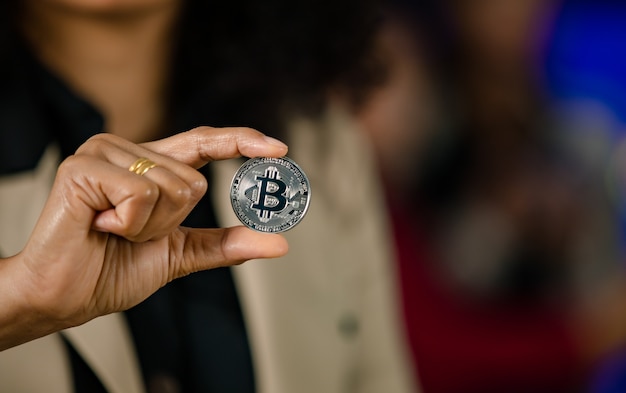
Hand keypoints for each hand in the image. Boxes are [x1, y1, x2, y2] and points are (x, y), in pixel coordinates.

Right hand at [0, 126, 288, 349]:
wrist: (64, 295)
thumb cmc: (112, 271)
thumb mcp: (180, 254)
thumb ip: (226, 244)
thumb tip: (278, 243)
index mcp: (151, 167)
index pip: (204, 143)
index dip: (242, 142)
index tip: (280, 149)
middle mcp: (129, 151)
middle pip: (195, 180)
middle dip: (173, 221)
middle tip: (133, 234)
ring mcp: (104, 152)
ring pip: (173, 186)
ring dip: (150, 226)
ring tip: (113, 230)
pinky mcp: (84, 165)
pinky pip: (142, 195)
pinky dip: (130, 223)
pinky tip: (100, 225)